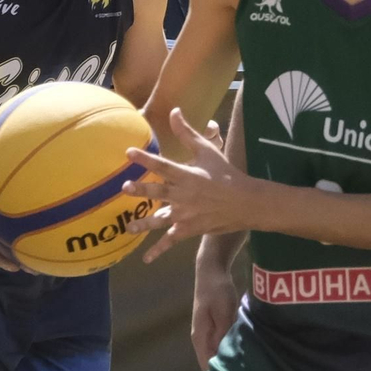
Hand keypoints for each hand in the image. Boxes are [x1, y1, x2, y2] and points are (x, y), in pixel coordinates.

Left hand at [122, 108, 246, 263]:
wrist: (245, 202)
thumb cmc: (225, 174)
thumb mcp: (207, 151)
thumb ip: (187, 133)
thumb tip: (174, 110)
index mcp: (188, 175)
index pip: (163, 165)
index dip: (145, 159)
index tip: (128, 153)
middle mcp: (185, 196)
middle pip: (159, 193)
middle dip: (141, 191)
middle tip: (124, 188)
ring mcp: (186, 215)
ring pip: (161, 220)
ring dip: (144, 223)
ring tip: (128, 227)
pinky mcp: (189, 229)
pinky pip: (171, 241)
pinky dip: (159, 250)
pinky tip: (146, 259)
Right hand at [192, 265, 238, 370]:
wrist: (211, 270)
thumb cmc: (217, 291)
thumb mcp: (224, 312)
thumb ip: (223, 334)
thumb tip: (225, 356)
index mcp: (200, 337)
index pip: (207, 365)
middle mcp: (201, 338)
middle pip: (212, 362)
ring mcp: (207, 332)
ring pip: (218, 353)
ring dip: (229, 360)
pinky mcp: (215, 326)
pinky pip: (222, 344)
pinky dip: (231, 349)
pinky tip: (244, 353)